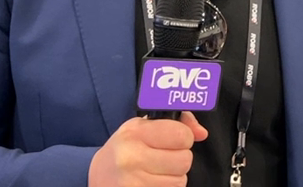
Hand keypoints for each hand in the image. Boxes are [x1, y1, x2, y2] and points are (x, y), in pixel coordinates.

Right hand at [89, 111, 207, 186]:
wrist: (99, 176)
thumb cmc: (126, 148)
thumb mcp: (144, 126)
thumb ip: (178, 122)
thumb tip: (202, 133)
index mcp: (134, 134)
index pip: (182, 135)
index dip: (183, 138)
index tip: (172, 140)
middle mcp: (131, 158)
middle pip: (185, 160)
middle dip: (178, 159)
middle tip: (162, 157)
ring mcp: (133, 182)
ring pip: (180, 180)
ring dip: (173, 177)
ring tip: (155, 171)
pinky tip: (151, 182)